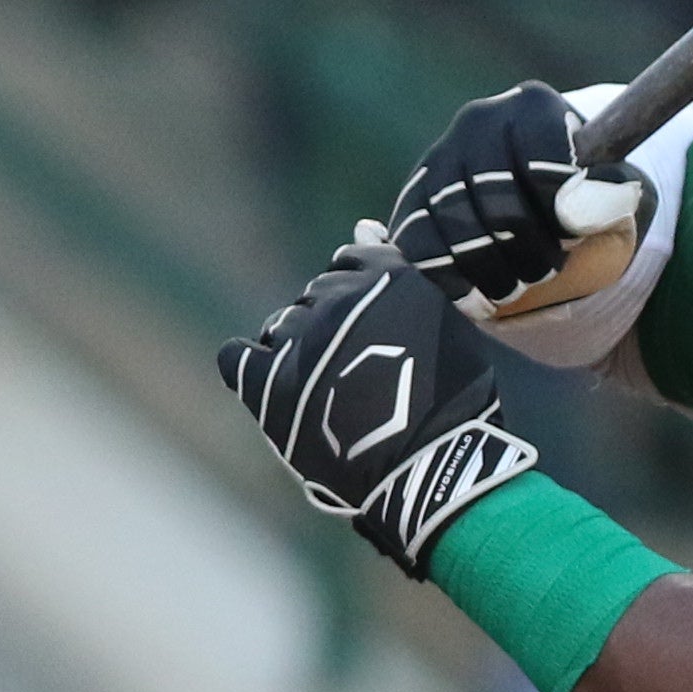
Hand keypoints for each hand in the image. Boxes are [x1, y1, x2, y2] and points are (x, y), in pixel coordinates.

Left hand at [219, 246, 540, 571]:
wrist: (432, 466)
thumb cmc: (454, 401)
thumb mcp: (440, 323)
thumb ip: (395, 273)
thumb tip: (362, 224)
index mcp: (385, 278)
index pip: (350, 265)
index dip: (358, 301)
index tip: (373, 334)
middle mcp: (338, 299)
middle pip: (316, 300)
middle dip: (330, 328)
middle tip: (356, 373)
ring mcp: (300, 341)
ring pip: (282, 327)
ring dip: (297, 350)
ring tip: (324, 390)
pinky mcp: (270, 384)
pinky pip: (238, 359)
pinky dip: (249, 367)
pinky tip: (267, 382)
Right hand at [390, 79, 651, 365]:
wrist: (543, 198)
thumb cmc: (585, 196)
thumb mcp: (613, 193)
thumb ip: (607, 199)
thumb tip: (577, 216)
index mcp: (534, 107)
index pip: (541, 158)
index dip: (559, 209)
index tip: (573, 238)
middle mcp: (480, 121)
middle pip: (495, 196)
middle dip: (525, 247)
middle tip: (547, 272)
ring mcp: (440, 157)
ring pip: (453, 221)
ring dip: (490, 268)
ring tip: (517, 290)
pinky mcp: (415, 196)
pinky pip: (418, 239)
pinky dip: (450, 277)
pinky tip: (479, 300)